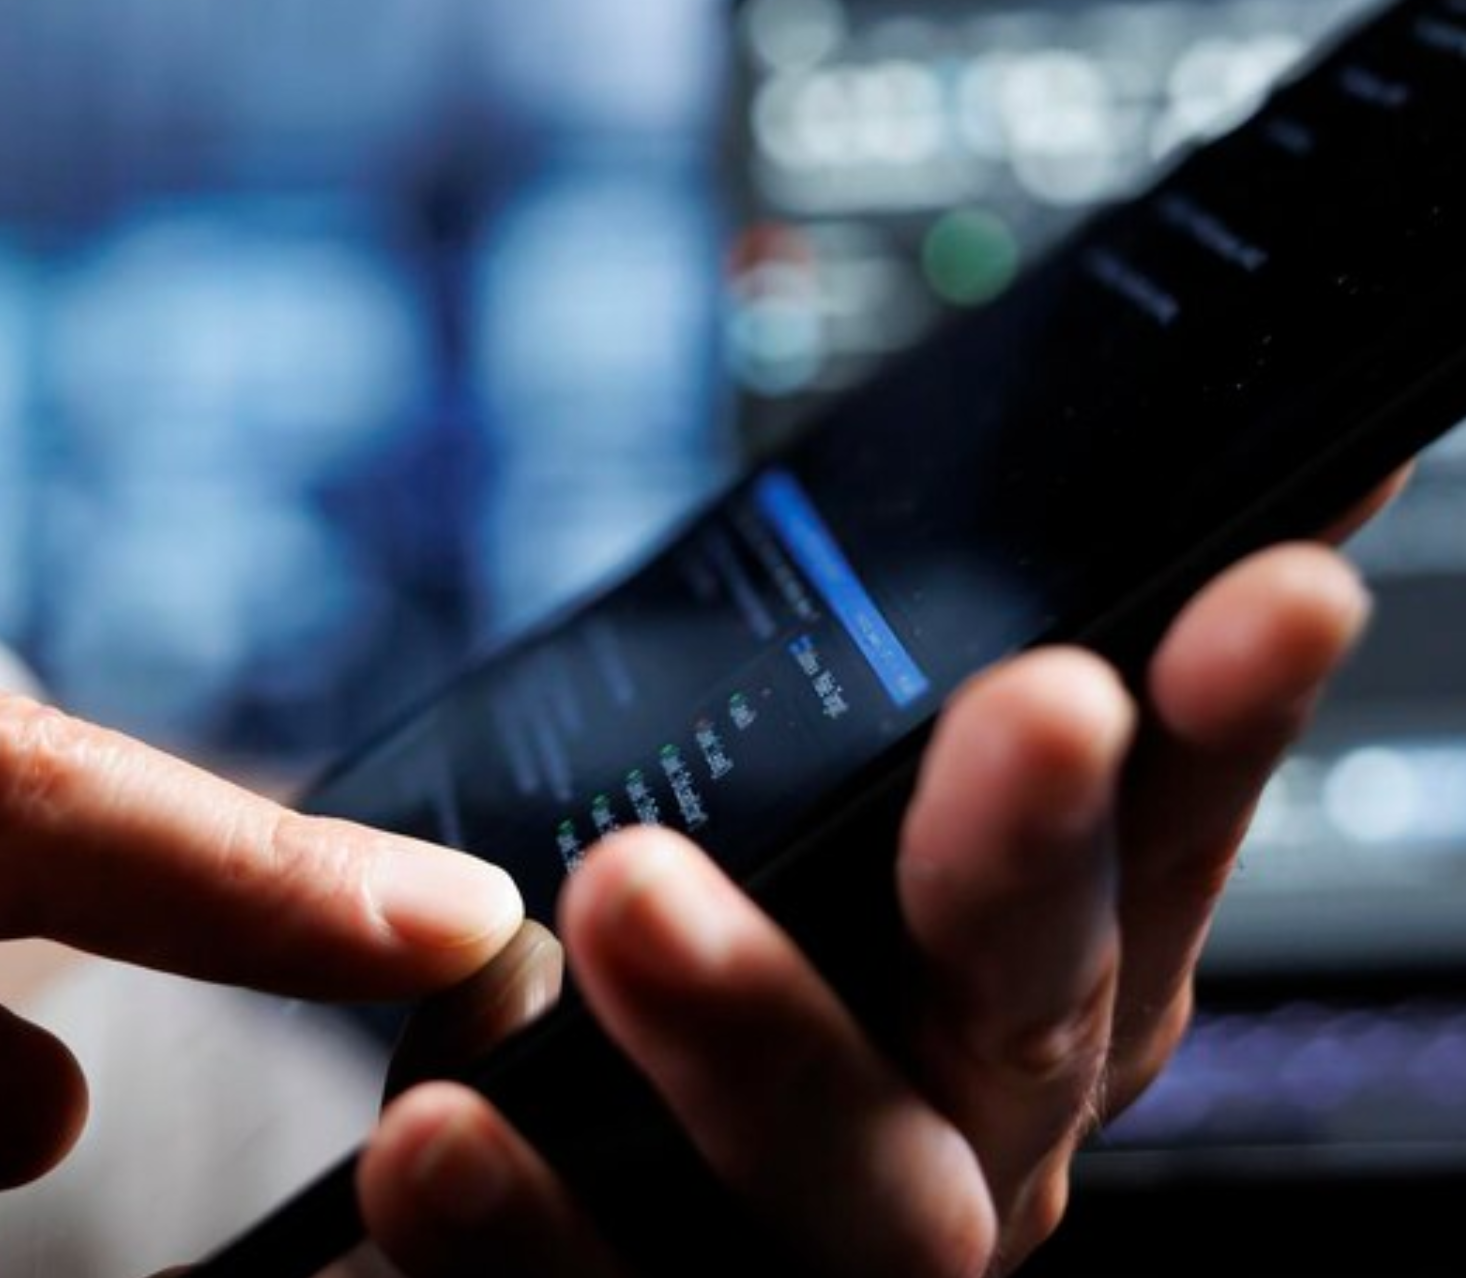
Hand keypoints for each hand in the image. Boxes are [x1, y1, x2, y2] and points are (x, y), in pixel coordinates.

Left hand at [357, 539, 1376, 1276]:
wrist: (553, 1197)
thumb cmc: (684, 986)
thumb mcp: (759, 822)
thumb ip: (829, 729)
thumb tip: (1036, 507)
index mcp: (1015, 989)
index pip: (1150, 841)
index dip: (1226, 729)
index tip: (1272, 591)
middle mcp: (963, 1132)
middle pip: (1037, 1011)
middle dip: (1028, 853)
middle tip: (1034, 705)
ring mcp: (826, 1254)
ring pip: (852, 1190)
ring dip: (758, 1037)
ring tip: (630, 892)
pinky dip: (526, 1223)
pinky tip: (438, 1137)